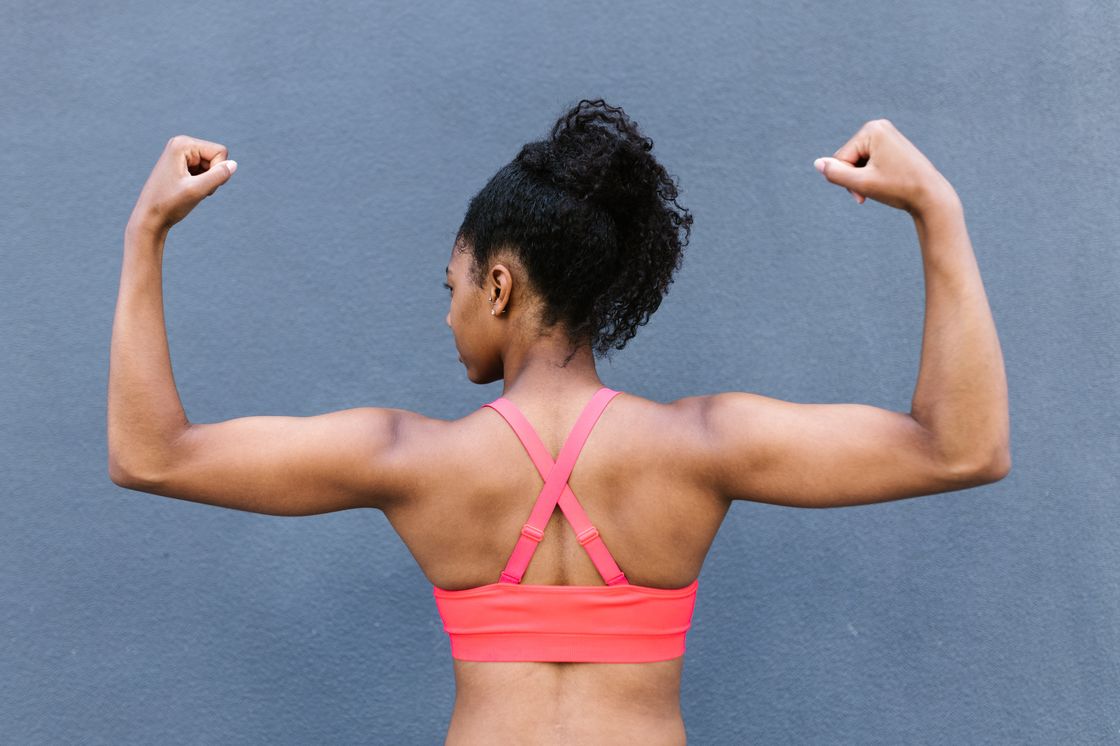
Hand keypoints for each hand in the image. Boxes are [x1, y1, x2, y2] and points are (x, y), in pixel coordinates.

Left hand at [128, 135, 236, 234]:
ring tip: (190, 190)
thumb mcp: (197, 190)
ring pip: (212, 165)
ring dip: (207, 181)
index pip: (220, 152)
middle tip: (195, 189)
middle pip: (216, 157)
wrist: (150, 217)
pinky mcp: (181, 164)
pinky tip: (188, 190)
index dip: (218, 171)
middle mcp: (181, 144)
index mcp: (182, 144)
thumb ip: (218, 176)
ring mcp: (180, 153)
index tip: (200, 184)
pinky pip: (204, 170)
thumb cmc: (169, 204)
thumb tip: (234, 164)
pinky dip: (202, 182)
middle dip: (212, 176)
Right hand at [813, 119, 954, 214]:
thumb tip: (817, 163)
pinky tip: (885, 182)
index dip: (848, 180)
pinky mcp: (892, 144)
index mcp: (872, 129)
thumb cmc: (898, 188)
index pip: (841, 157)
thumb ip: (836, 174)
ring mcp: (887, 134)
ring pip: (858, 161)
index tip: (863, 194)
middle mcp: (879, 126)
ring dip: (862, 178)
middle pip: (849, 157)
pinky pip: (869, 160)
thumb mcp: (862, 183)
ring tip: (879, 188)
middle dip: (855, 178)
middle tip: (870, 193)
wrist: (931, 196)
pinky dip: (871, 174)